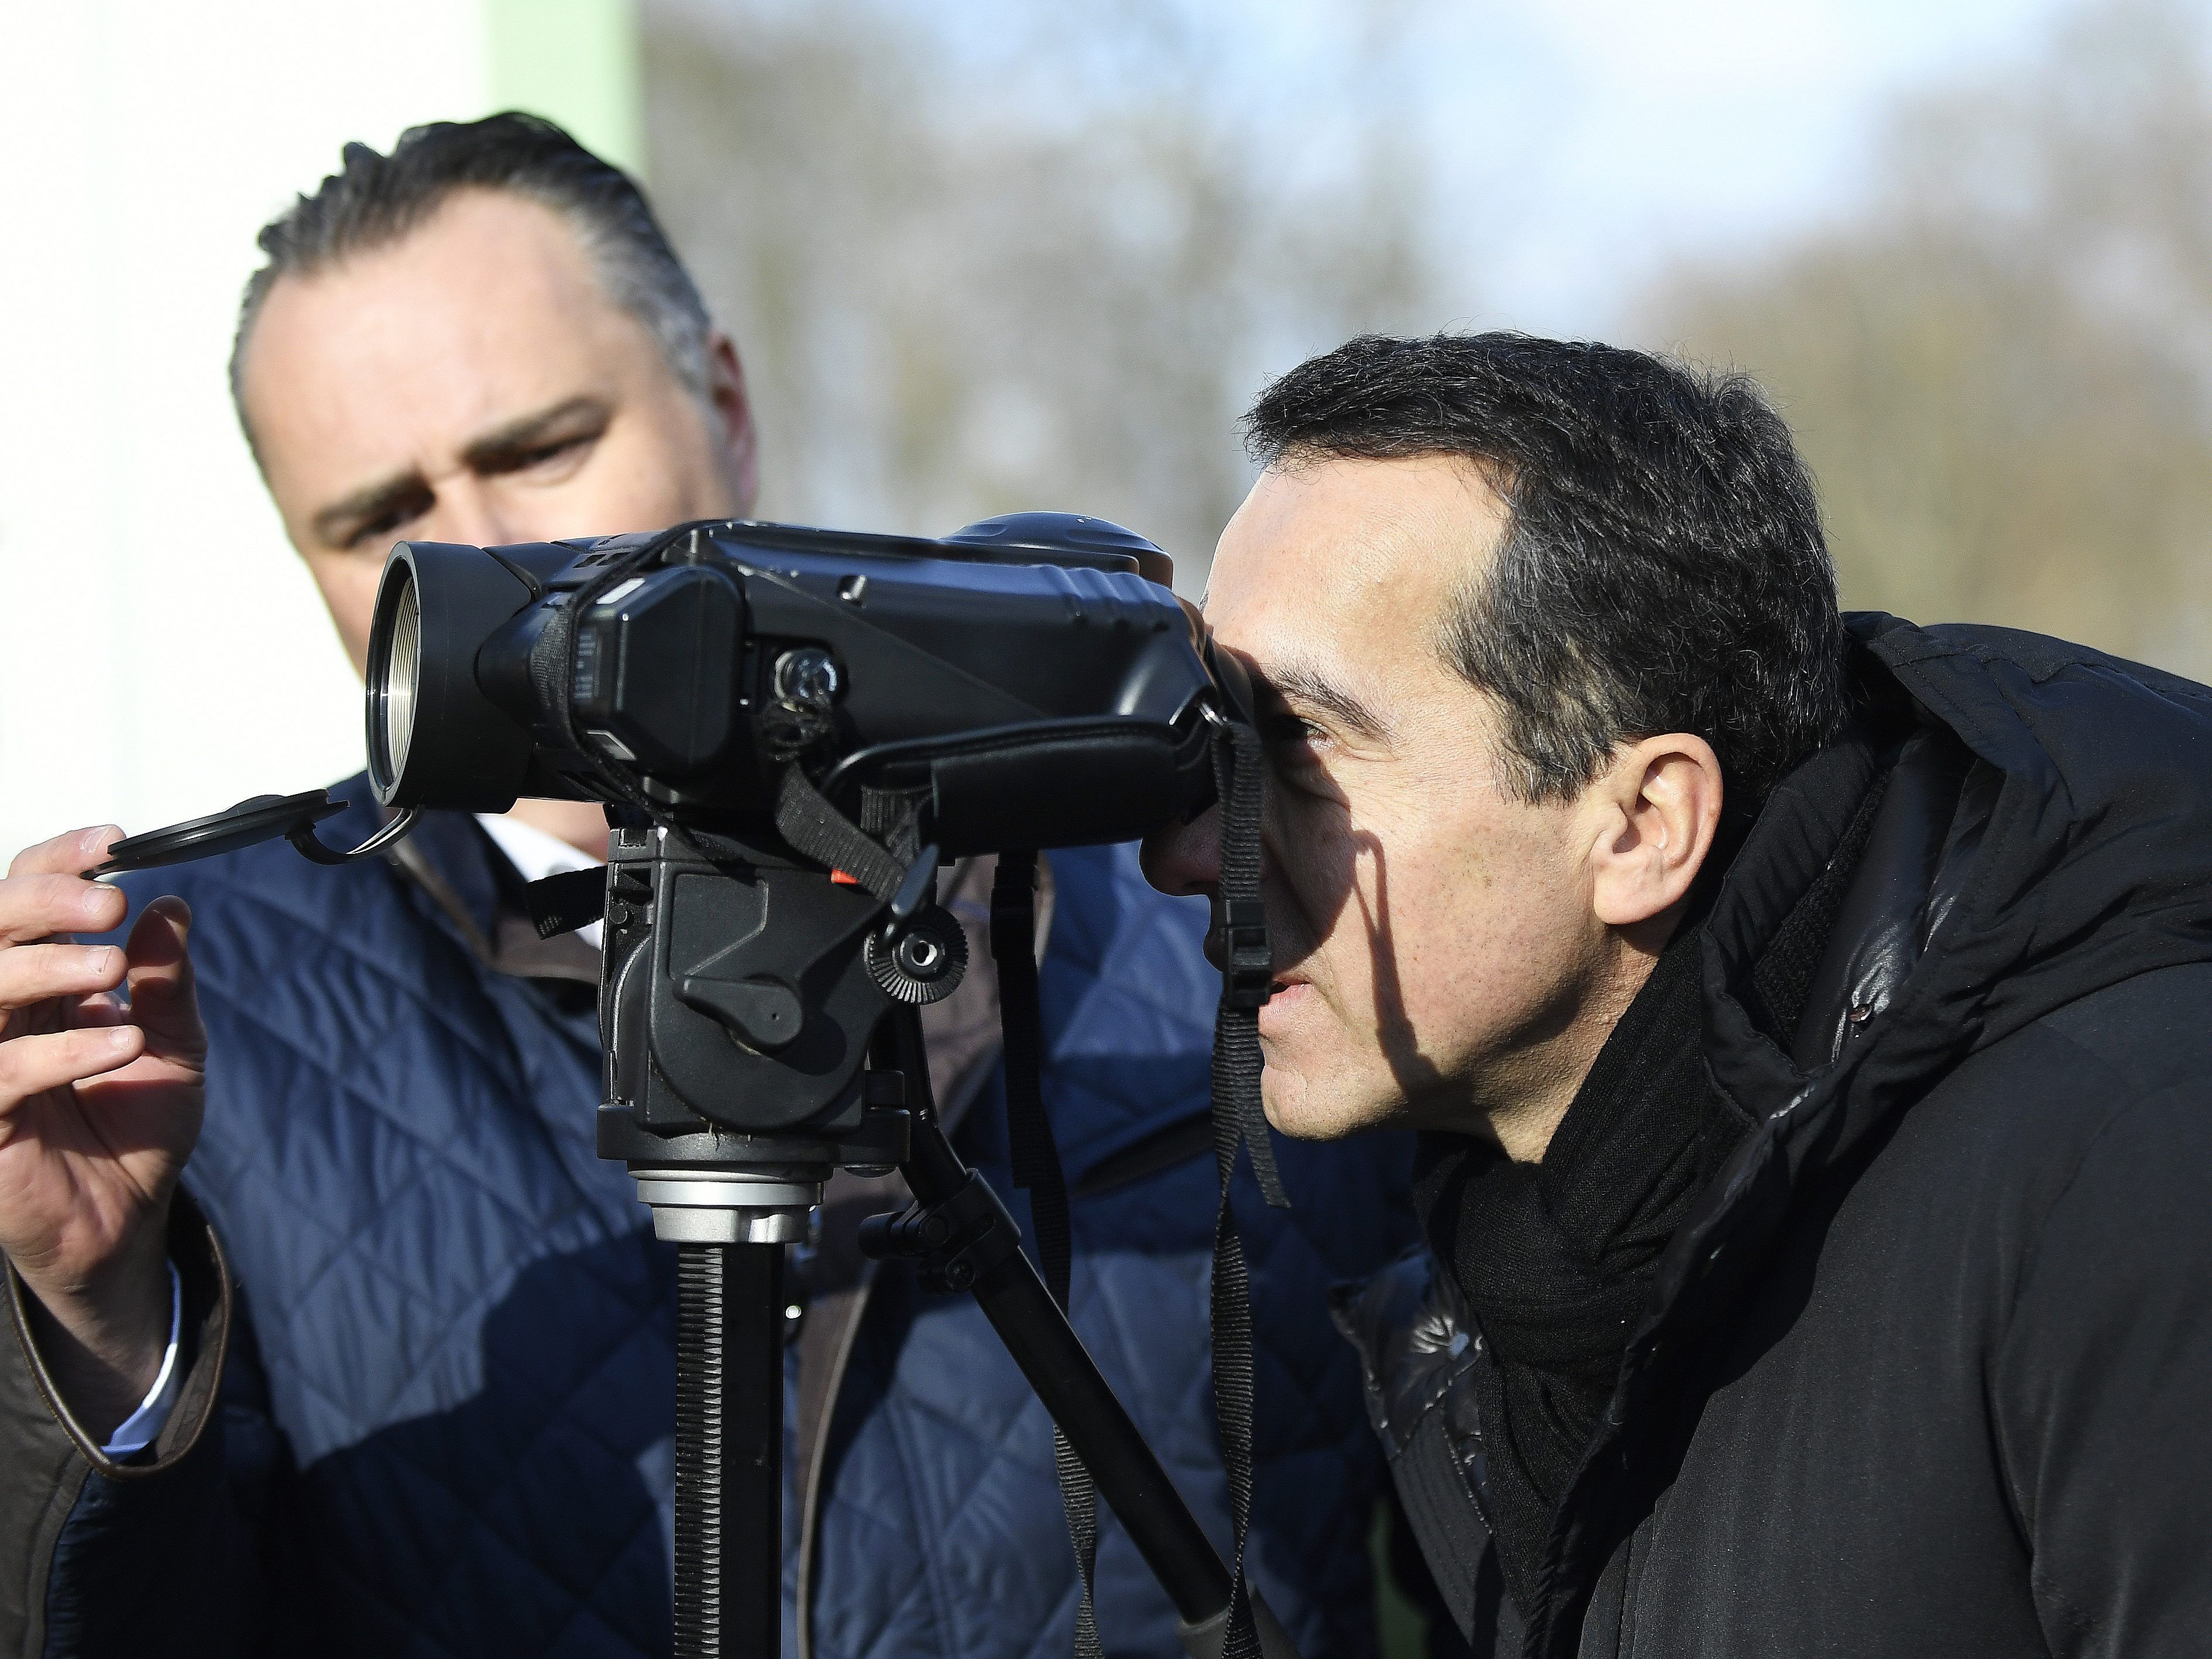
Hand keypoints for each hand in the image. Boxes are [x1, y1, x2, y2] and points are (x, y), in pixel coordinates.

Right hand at [0, 827, 204, 1440]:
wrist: (127, 1220)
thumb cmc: (137, 1127)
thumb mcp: (175, 1044)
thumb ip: (165, 980)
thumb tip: (171, 905)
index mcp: (36, 982)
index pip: (19, 897)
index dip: (57, 863)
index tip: (113, 841)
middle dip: (41, 903)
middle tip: (107, 901)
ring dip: (46, 968)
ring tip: (111, 968)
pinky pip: (3, 1075)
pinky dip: (64, 1050)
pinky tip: (121, 1041)